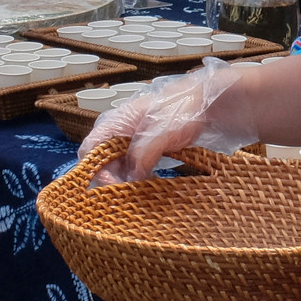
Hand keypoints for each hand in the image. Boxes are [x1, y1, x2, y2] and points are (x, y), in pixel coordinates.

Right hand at [77, 58, 251, 181]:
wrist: (210, 103)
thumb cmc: (183, 109)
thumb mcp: (159, 132)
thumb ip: (141, 154)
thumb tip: (130, 177)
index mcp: (116, 122)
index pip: (90, 148)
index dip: (93, 169)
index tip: (110, 186)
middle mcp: (121, 131)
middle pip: (103, 160)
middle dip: (110, 179)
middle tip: (123, 197)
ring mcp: (135, 140)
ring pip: (120, 165)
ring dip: (125, 180)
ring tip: (135, 194)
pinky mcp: (149, 147)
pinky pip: (136, 166)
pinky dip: (139, 177)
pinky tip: (148, 186)